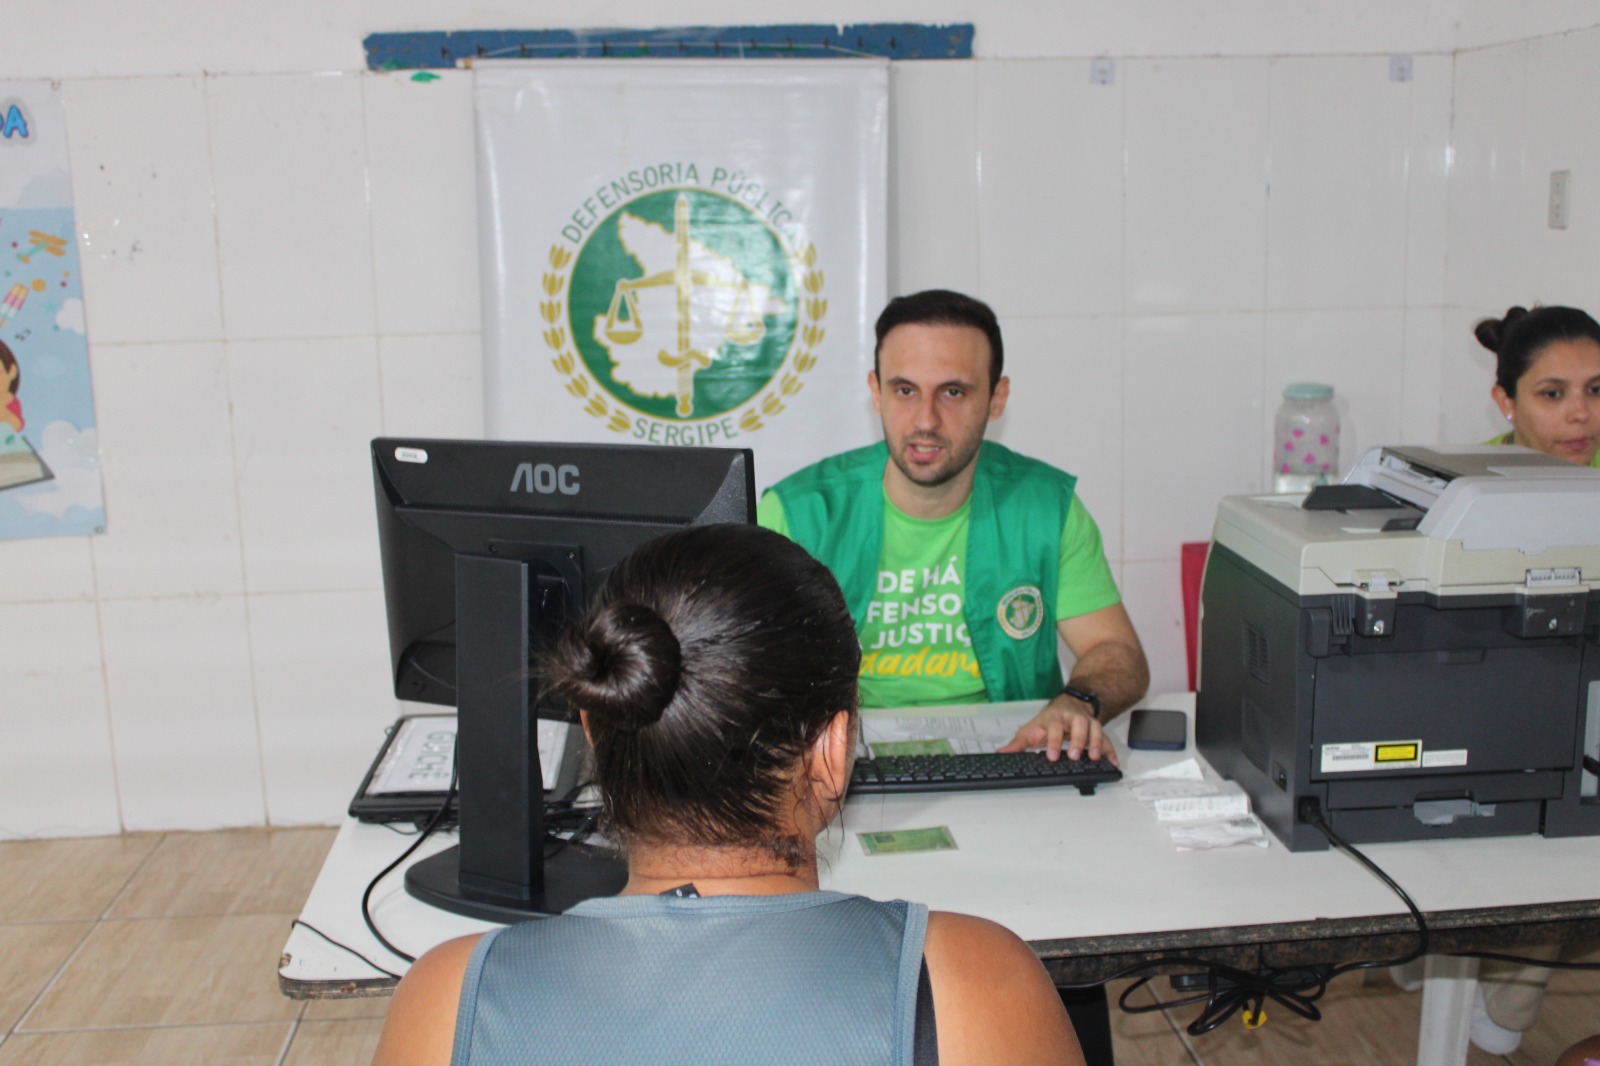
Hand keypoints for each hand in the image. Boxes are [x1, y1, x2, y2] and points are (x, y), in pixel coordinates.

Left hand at [997, 693, 1118, 765]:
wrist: (1069, 704)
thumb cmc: (1049, 720)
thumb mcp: (1031, 729)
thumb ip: (1018, 743)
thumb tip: (1002, 752)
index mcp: (1054, 718)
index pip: (1054, 728)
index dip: (1054, 742)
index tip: (1052, 756)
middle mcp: (1073, 718)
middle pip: (1078, 726)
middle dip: (1077, 741)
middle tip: (1075, 756)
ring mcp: (1087, 723)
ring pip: (1095, 729)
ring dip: (1095, 743)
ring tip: (1094, 758)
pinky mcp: (1097, 730)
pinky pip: (1106, 739)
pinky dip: (1110, 751)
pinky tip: (1112, 762)